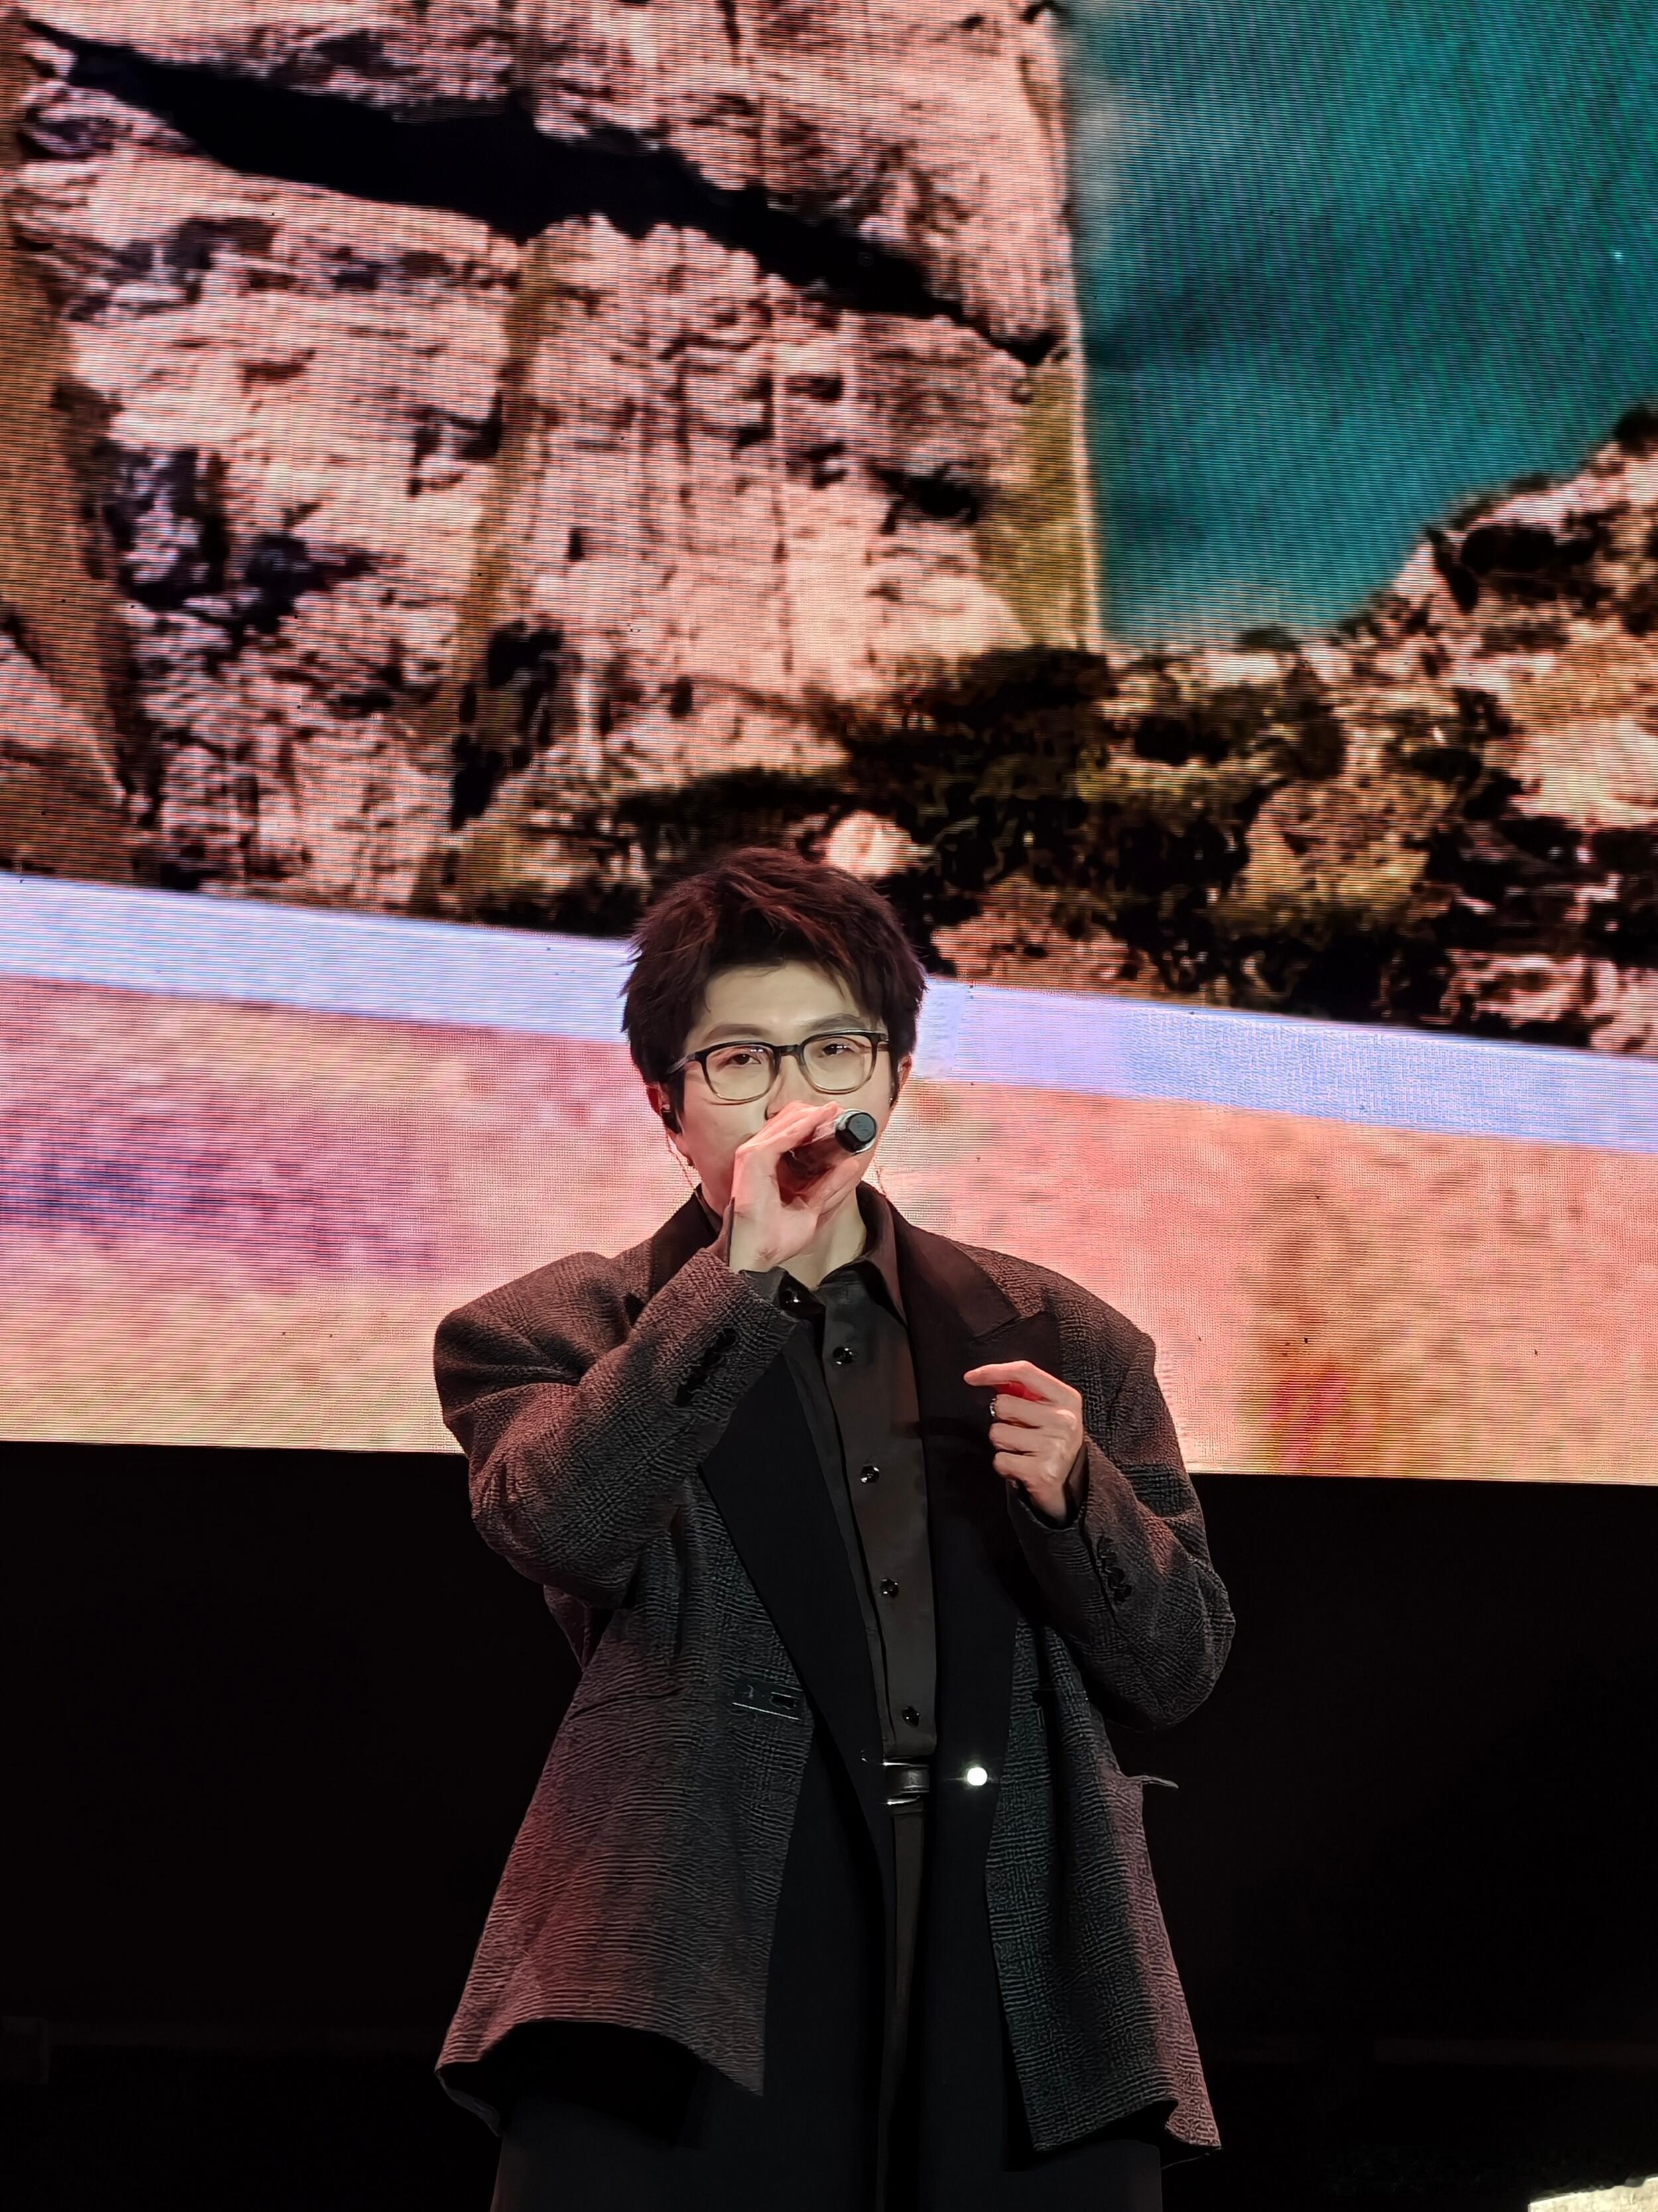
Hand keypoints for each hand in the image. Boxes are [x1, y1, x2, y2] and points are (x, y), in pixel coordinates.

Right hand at [728, 1099, 869, 1272]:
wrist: (758, 1253)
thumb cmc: (775, 1238)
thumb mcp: (811, 1208)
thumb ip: (829, 1186)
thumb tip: (852, 1164)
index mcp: (767, 1168)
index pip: (789, 1136)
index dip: (814, 1126)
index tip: (839, 1123)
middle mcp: (758, 1156)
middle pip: (788, 1123)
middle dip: (816, 1117)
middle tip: (841, 1114)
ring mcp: (753, 1154)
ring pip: (787, 1123)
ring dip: (814, 1115)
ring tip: (836, 1110)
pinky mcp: (754, 1157)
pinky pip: (784, 1134)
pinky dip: (806, 1124)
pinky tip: (823, 1116)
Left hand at [964, 1359, 1085, 1523]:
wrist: (1069, 1487)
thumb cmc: (1052, 1442)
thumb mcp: (1048, 1410)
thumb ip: (1023, 1392)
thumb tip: (988, 1377)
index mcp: (1066, 1398)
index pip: (1025, 1372)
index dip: (993, 1371)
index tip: (971, 1377)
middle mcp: (1063, 1419)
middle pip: (1003, 1404)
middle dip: (1002, 1420)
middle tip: (1021, 1433)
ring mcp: (1054, 1446)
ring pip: (997, 1433)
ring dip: (1002, 1445)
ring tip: (1022, 1451)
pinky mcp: (1042, 1471)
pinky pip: (999, 1460)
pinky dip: (1004, 1466)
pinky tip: (1020, 1467)